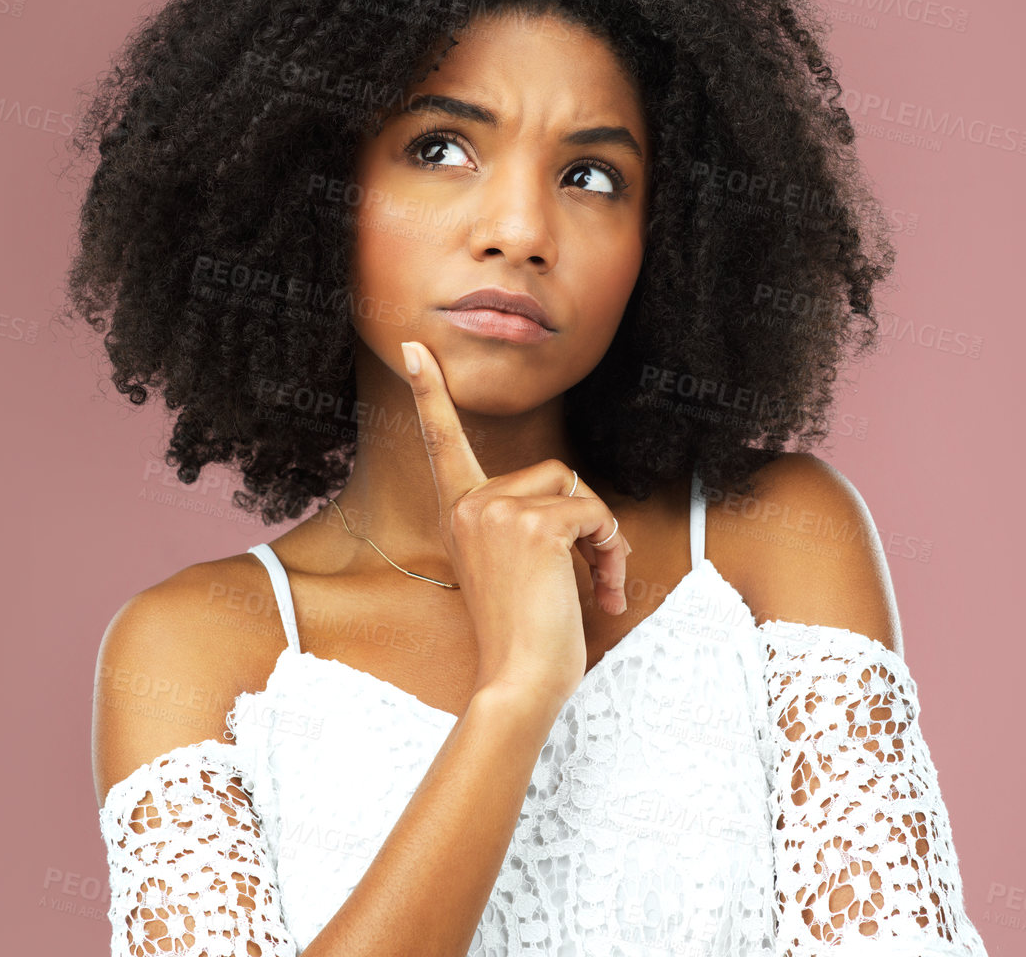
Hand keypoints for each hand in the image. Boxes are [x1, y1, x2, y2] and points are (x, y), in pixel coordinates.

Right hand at [400, 339, 633, 704]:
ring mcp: (497, 510)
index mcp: (458, 512)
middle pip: (554, 473)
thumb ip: (521, 521)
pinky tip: (602, 591)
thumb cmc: (524, 635)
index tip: (414, 345)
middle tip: (593, 574)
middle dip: (584, 521)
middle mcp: (469, 504)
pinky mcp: (534, 523)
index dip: (430, 391)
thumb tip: (572, 493)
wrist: (520, 680)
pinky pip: (594, 514)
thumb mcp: (512, 565)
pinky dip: (611, 551)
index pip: (441, 441)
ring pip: (578, 491)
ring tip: (598, 585)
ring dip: (603, 538)